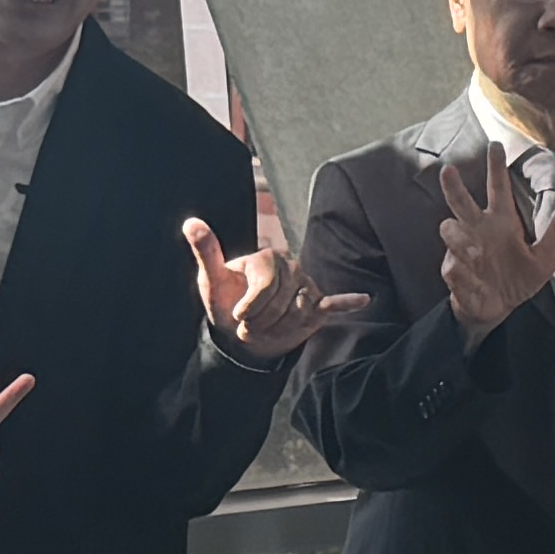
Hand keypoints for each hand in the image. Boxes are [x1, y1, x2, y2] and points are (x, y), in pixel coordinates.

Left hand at [185, 209, 370, 363]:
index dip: (249, 309)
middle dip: (261, 323)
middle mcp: (291, 267)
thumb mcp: (213, 279)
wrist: (242, 330)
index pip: (264, 289)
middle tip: (251, 326)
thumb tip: (191, 223)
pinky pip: (333, 304)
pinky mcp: (316, 305)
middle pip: (281, 304)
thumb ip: (206, 251)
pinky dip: (347, 303)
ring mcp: (307, 286)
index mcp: (267, 258)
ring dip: (279, 329)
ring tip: (267, 328)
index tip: (238, 316)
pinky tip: (363, 299)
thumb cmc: (227, 301)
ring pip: (298, 314)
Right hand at [432, 151, 554, 332]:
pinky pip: (453, 266)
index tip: (495, 145)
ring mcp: (462, 249)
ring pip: (449, 229)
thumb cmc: (519, 280)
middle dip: (454, 186)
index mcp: (502, 222)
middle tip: (449, 170)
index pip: (498, 189)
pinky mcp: (453, 270)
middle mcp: (479, 229)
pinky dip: (464, 274)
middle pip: (460, 201)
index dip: (496, 168)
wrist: (496, 309)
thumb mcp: (545, 258)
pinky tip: (476, 283)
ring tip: (479, 253)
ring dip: (462, 240)